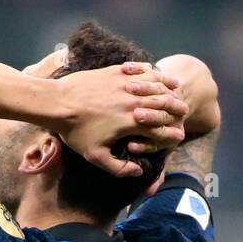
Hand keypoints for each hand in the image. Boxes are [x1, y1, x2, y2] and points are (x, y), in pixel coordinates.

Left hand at [54, 62, 187, 176]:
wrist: (57, 102)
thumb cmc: (74, 131)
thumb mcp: (95, 156)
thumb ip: (118, 168)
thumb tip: (137, 172)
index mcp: (132, 123)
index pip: (161, 128)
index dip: (172, 134)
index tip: (179, 136)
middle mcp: (134, 101)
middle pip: (164, 103)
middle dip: (177, 108)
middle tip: (185, 110)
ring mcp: (125, 84)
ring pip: (156, 84)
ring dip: (169, 87)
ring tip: (177, 88)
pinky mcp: (116, 72)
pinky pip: (141, 69)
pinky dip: (151, 71)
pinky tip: (155, 72)